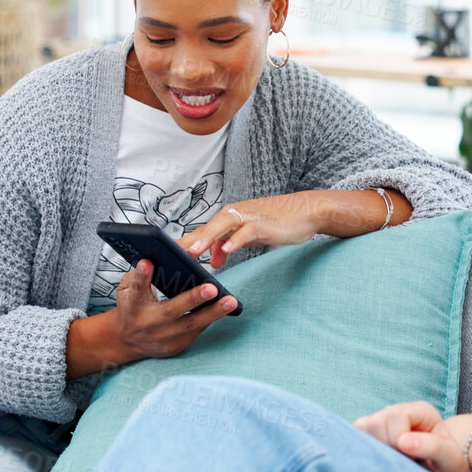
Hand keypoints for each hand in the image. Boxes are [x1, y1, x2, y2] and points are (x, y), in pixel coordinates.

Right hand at [111, 257, 239, 359]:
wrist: (127, 341)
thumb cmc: (132, 308)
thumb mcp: (128, 289)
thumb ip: (141, 276)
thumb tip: (158, 259)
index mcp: (132, 305)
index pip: (137, 288)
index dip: (141, 276)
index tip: (147, 262)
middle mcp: (147, 324)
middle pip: (170, 311)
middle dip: (192, 299)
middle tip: (212, 288)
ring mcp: (162, 339)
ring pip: (190, 325)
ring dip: (213, 313)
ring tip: (231, 301)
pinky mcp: (174, 348)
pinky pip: (195, 332)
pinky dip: (210, 319)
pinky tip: (223, 308)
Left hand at [176, 193, 324, 268]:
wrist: (305, 211)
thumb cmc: (276, 222)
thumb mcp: (248, 236)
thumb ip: (228, 244)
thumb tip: (212, 260)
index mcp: (228, 219)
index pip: (201, 232)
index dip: (184, 243)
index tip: (166, 255)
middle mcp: (234, 215)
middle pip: (206, 228)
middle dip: (188, 241)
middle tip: (169, 255)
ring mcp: (248, 218)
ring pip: (222, 226)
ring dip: (207, 238)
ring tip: (193, 252)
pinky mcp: (263, 224)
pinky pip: (246, 232)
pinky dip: (236, 241)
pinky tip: (226, 252)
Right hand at [354, 403, 471, 471]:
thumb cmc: (449, 466)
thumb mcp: (449, 458)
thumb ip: (432, 446)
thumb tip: (403, 441)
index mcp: (420, 411)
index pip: (395, 417)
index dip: (397, 440)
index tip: (411, 459)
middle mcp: (398, 411)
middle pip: (374, 422)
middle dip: (384, 447)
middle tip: (401, 463)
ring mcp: (382, 422)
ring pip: (360, 429)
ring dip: (373, 450)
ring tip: (392, 463)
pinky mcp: (370, 435)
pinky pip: (355, 438)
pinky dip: (363, 452)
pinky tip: (380, 463)